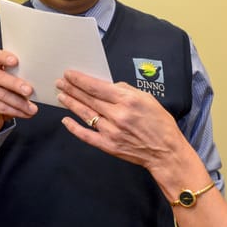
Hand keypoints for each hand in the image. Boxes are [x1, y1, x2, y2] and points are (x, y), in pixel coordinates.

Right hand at [0, 49, 37, 132]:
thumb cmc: (1, 98)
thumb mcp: (9, 87)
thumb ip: (18, 81)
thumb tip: (36, 84)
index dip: (4, 57)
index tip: (15, 61)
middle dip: (16, 84)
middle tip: (29, 91)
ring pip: (2, 95)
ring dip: (20, 103)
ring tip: (32, 108)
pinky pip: (1, 107)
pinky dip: (16, 111)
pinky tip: (25, 113)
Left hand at [56, 70, 193, 177]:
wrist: (166, 152)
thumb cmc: (160, 124)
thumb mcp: (147, 99)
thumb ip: (126, 91)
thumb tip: (108, 86)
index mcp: (127, 101)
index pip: (97, 87)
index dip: (80, 80)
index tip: (70, 74)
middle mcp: (117, 115)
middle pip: (88, 99)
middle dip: (72, 89)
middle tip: (60, 82)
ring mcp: (111, 132)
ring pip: (86, 114)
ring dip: (71, 104)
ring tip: (61, 96)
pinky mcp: (108, 146)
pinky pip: (87, 135)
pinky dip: (74, 128)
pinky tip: (66, 120)